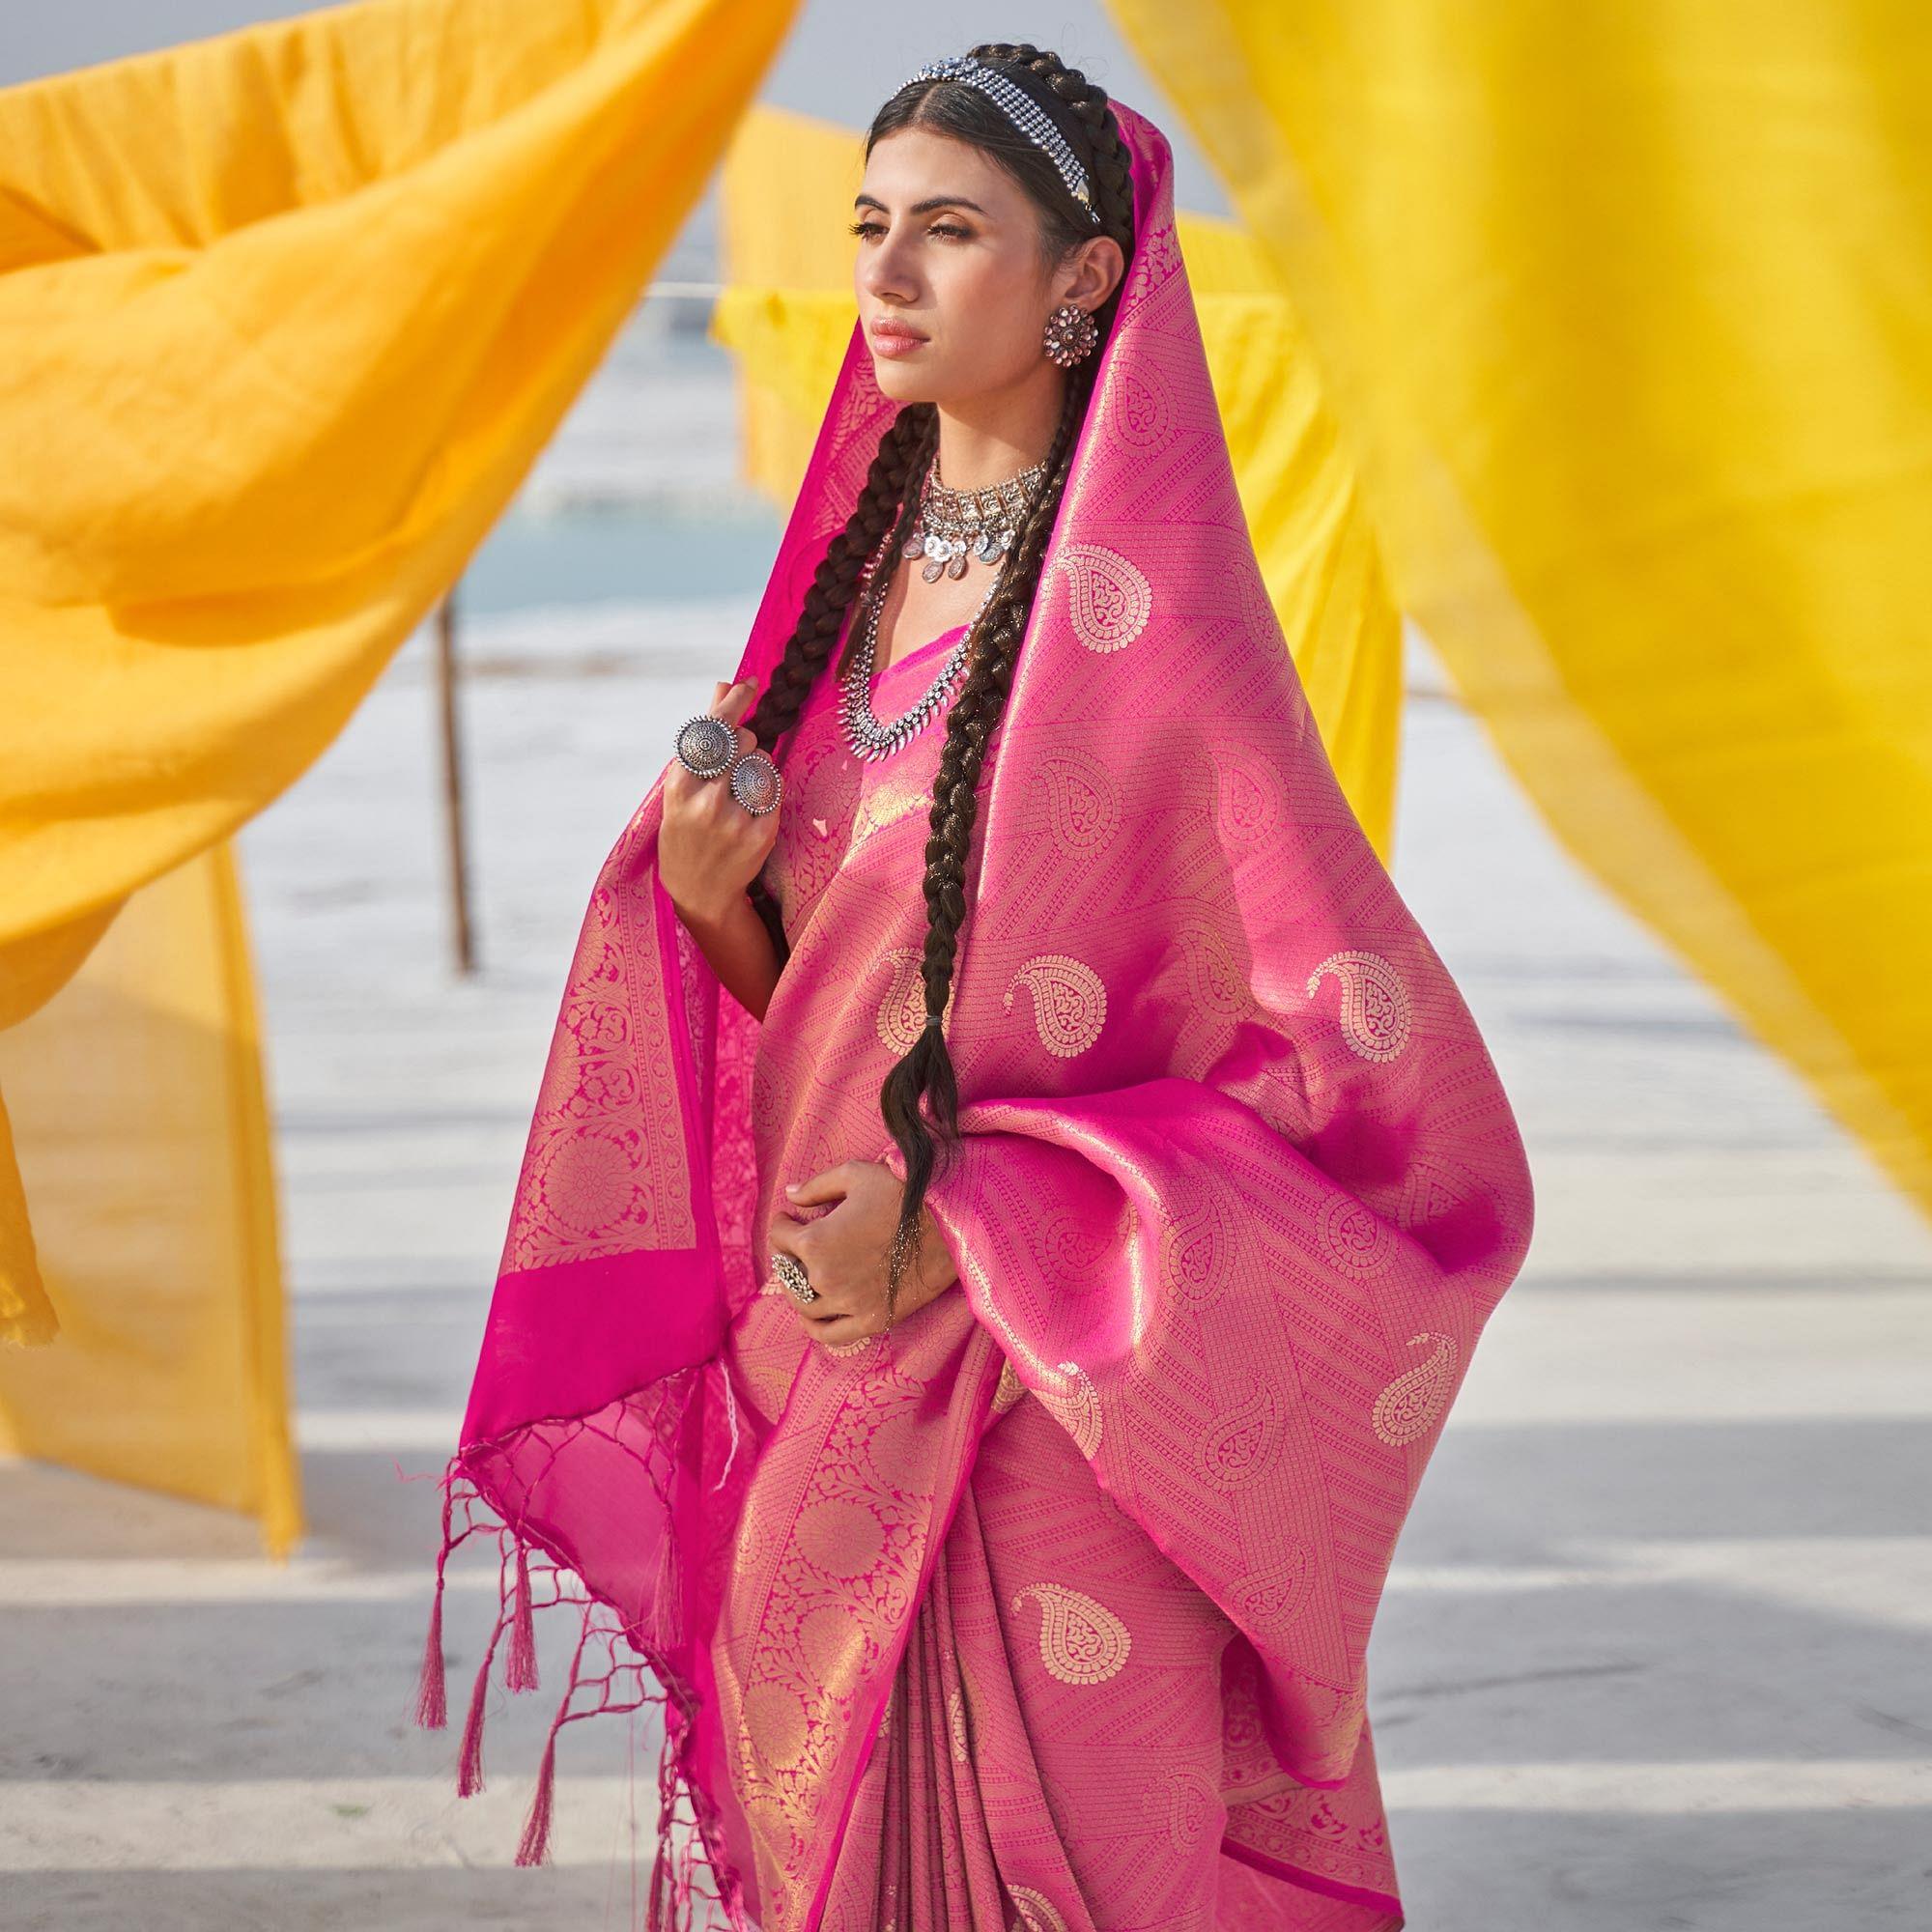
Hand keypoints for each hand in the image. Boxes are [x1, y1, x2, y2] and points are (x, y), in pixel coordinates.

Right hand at [660, 678, 776, 928]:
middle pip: (743, 742)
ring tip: (738, 793)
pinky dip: (766, 793)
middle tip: (735, 762)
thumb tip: (723, 683)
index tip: (752, 682)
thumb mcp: (682, 787)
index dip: (734, 702)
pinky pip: (774, 792)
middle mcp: (705, 801)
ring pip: (762, 764)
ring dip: (757, 768)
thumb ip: (705, 736)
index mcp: (679, 786)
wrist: (698, 893)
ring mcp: (733, 820)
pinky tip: (750, 811)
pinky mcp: (760, 835)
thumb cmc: (686, 832)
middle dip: (745, 742)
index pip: (712, 730)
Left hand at [768, 1159, 959, 1344]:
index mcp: (815, 1241)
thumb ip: (817, 1186)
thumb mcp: (855, 1176)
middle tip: (799, 1245)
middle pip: (788, 1271)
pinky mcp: (872, 1320)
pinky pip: (830, 1334)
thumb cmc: (902, 1192)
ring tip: (805, 1276)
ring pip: (803, 1305)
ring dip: (798, 1289)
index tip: (790, 1218)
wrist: (949, 1222)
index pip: (779, 1236)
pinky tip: (813, 1314)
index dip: (783, 1222)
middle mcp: (824, 1277)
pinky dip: (815, 1326)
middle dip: (789, 1255)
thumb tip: (792, 1194)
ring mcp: (847, 1303)